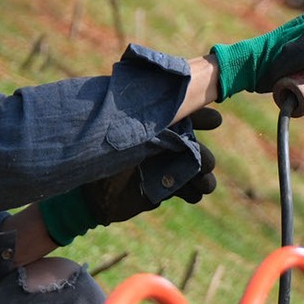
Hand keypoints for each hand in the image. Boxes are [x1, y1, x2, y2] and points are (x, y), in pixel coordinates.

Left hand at [36, 110, 222, 244]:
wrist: (88, 195)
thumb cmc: (97, 158)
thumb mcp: (113, 137)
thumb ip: (133, 124)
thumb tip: (149, 108)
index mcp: (154, 125)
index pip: (183, 116)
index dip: (200, 117)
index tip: (216, 121)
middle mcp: (164, 143)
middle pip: (193, 145)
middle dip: (203, 154)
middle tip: (206, 163)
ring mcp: (166, 166)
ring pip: (194, 169)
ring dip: (203, 177)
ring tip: (205, 185)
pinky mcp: (165, 188)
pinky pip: (186, 189)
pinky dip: (193, 192)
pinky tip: (195, 196)